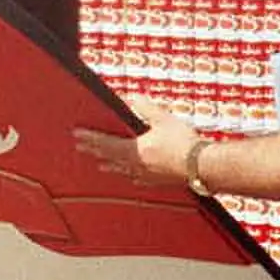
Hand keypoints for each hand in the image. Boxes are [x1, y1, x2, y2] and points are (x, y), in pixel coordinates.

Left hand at [74, 97, 201, 188]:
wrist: (202, 166)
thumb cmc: (183, 142)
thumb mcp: (163, 119)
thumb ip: (144, 107)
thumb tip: (130, 98)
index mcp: (135, 151)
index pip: (105, 143)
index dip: (90, 139)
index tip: (77, 135)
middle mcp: (137, 166)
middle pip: (110, 158)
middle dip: (95, 152)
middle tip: (81, 148)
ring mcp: (147, 176)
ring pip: (123, 170)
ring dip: (110, 166)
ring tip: (101, 165)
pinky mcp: (159, 182)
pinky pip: (139, 179)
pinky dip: (131, 176)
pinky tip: (133, 177)